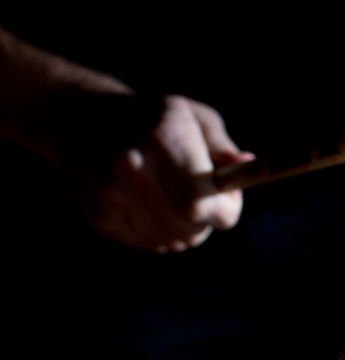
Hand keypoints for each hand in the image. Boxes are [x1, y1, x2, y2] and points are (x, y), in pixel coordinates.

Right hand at [77, 95, 252, 253]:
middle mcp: (132, 167)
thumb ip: (221, 146)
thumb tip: (246, 165)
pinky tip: (155, 204)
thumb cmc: (154, 118)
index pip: (200, 202)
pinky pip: (148, 243)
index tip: (230, 197)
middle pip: (190, 228)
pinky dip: (162, 232)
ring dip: (186, 228)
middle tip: (206, 197)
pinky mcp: (98, 215)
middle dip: (208, 219)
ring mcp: (110, 194)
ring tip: (179, 198)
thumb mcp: (194, 117)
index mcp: (164, 137)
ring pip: (172, 241)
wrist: (82, 119)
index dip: (226, 208)